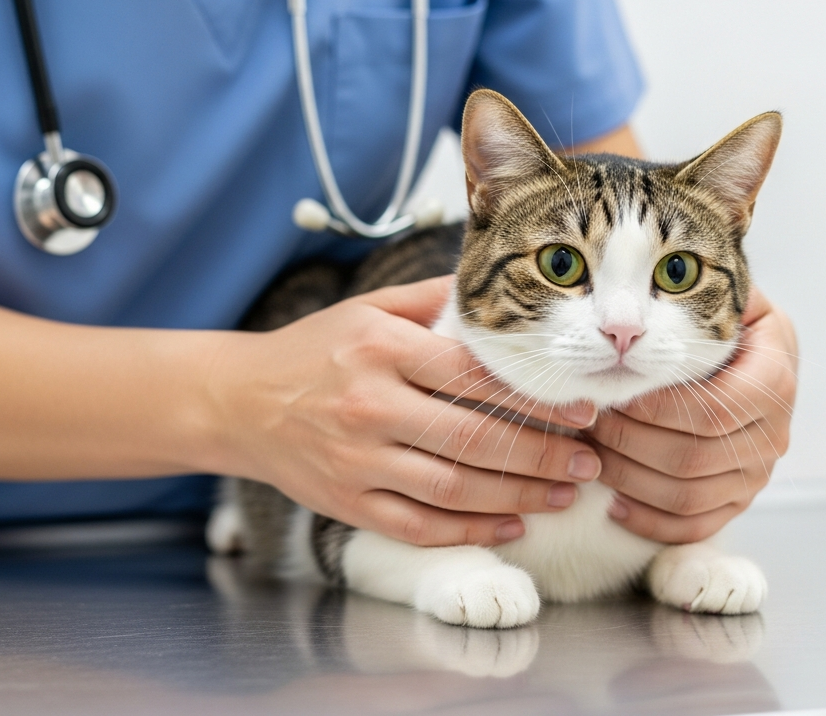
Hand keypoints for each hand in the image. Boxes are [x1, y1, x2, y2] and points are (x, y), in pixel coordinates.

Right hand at [201, 276, 601, 547]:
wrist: (237, 401)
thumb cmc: (313, 350)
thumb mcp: (368, 310)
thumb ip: (433, 301)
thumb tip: (500, 293)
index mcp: (381, 349)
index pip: (472, 376)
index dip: (533, 398)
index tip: (581, 409)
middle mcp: (369, 404)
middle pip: (471, 437)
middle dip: (540, 454)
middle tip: (589, 461)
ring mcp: (355, 459)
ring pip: (451, 487)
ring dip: (517, 496)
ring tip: (564, 494)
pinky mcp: (345, 501)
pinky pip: (416, 525)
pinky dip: (468, 531)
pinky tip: (510, 525)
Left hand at [589, 288, 797, 542]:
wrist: (752, 354)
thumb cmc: (723, 319)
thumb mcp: (721, 293)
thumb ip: (695, 290)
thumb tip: (645, 292)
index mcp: (774, 378)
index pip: (709, 410)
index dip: (653, 409)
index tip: (609, 393)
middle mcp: (774, 432)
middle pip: (691, 457)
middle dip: (627, 442)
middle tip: (587, 421)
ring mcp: (758, 472)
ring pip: (687, 496)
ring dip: (628, 479)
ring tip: (590, 454)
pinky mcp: (739, 499)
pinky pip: (695, 526)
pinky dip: (650, 522)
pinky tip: (613, 503)